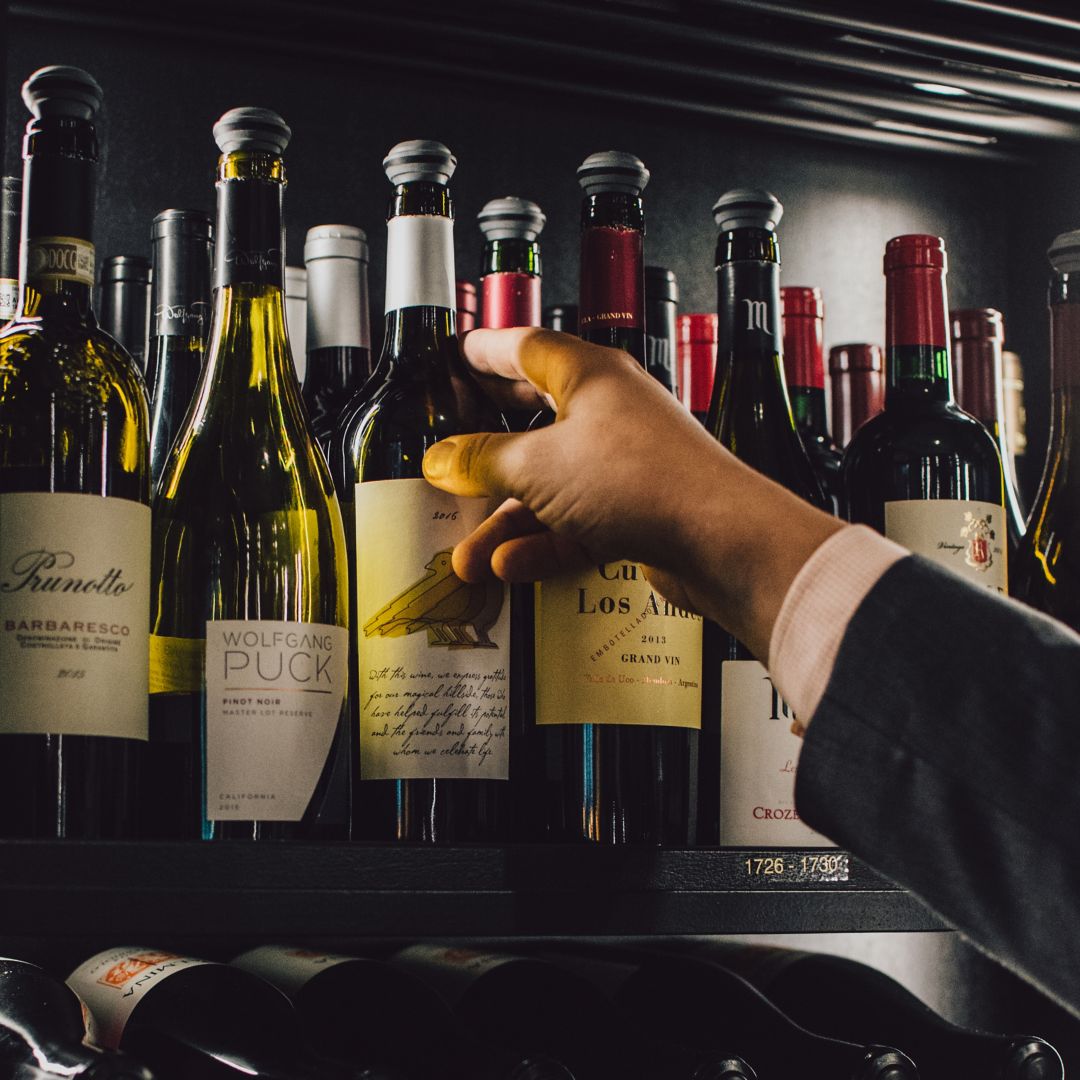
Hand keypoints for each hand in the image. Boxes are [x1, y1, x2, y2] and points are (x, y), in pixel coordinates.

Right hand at [422, 327, 841, 661]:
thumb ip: (482, 462)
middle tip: (454, 442)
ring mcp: (624, 463)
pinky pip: (576, 523)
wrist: (719, 539)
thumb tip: (443, 459)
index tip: (456, 357)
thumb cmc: (642, 479)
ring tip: (468, 554)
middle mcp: (610, 413)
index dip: (484, 352)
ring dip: (508, 520)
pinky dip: (544, 543)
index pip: (524, 348)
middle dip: (488, 443)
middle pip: (535, 418)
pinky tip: (511, 565)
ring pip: (552, 485)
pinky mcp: (636, 511)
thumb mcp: (538, 467)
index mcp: (589, 376)